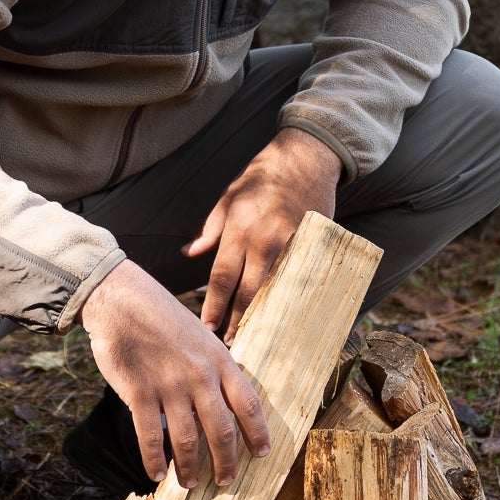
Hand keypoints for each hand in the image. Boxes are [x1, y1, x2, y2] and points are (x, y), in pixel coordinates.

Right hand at [79, 260, 269, 488]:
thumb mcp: (200, 335)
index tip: (262, 454)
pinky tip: (156, 475)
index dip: (258, 434)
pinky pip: (150, 436)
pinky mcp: (139, 391)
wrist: (121, 299)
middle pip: (221, 431)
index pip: (248, 405)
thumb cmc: (162, 317)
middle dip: (226, 463)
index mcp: (219, 360)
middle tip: (225, 482)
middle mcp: (200, 375)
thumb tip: (225, 399)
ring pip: (186, 439)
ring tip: (190, 484)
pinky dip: (154, 460)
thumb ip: (214, 366)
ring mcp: (169, 384)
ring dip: (189, 468)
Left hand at [183, 126, 343, 341]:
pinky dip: (289, 299)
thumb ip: (210, 230)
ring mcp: (291, 244)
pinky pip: (298, 279)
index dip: (214, 307)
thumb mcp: (229, 197)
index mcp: (239, 229)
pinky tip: (284, 316)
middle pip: (248, 291)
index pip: (222, 277)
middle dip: (237, 320)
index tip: (207, 327)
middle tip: (230, 343)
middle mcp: (264, 240)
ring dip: (263, 315)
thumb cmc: (261, 176)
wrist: (306, 157)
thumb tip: (188, 253)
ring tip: (254, 337)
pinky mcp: (312, 245)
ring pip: (275, 289)